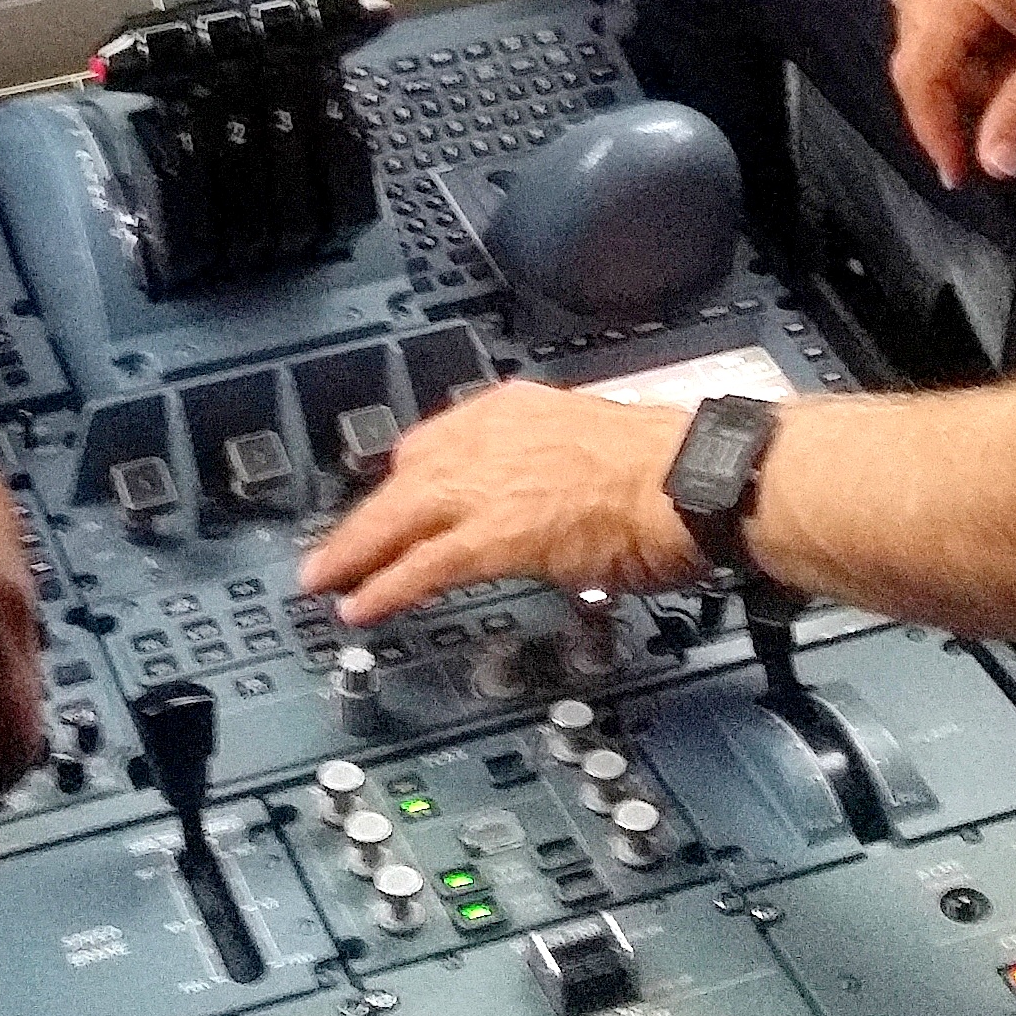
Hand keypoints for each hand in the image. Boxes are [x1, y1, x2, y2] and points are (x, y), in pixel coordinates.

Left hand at [298, 381, 707, 624]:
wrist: (691, 483)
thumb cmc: (669, 471)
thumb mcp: (595, 446)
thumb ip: (555, 466)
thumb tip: (552, 496)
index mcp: (516, 409)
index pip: (435, 442)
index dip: (407, 482)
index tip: (392, 502)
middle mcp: (490, 436)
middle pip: (403, 477)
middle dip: (365, 518)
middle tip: (331, 548)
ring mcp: (488, 485)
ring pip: (398, 518)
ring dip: (356, 551)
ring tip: (324, 579)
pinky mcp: (495, 536)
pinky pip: (422, 565)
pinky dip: (386, 586)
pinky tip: (359, 605)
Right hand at [886, 0, 1015, 190]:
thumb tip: (993, 163)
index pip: (920, 74)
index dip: (935, 131)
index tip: (960, 172)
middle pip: (914, 51)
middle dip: (948, 100)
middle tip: (995, 130)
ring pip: (920, 23)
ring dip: (955, 64)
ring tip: (1010, 81)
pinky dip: (957, 28)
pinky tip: (1004, 39)